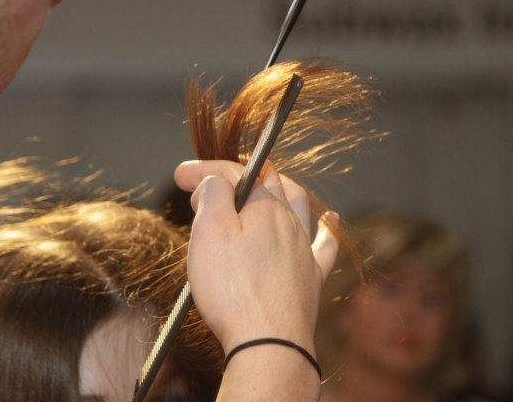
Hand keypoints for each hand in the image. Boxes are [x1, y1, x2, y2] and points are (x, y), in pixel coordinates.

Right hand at [174, 160, 338, 354]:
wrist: (268, 343)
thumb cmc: (234, 290)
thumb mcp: (209, 232)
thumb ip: (213, 194)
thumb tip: (215, 181)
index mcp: (265, 207)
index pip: (234, 173)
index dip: (204, 169)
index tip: (181, 176)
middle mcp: (290, 223)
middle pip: (268, 182)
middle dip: (237, 177)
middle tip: (208, 187)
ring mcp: (303, 250)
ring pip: (298, 206)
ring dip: (280, 189)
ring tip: (267, 184)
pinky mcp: (311, 278)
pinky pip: (325, 245)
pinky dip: (327, 228)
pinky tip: (332, 221)